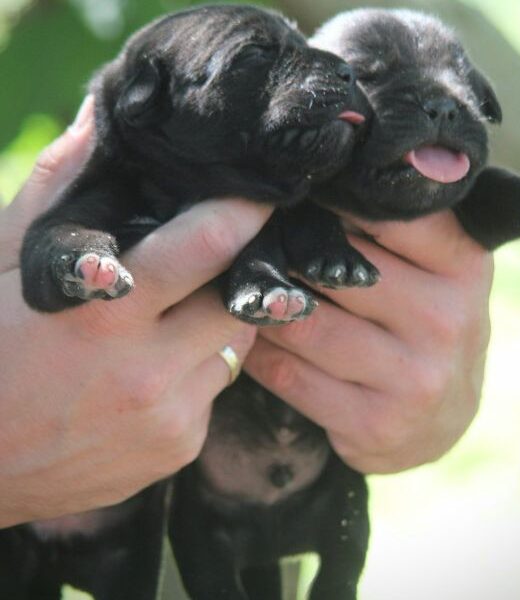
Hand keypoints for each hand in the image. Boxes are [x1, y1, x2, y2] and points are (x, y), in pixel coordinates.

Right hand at [0, 97, 270, 526]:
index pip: (208, 246)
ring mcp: (170, 417)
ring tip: (164, 324)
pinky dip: (196, 371)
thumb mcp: (2, 262)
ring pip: (234, 346)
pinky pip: (214, 390)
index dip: (242, 214)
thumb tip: (102, 119)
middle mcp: (148, 370)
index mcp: (104, 312)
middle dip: (232, 275)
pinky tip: (151, 374)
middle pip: (237, 299)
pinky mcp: (180, 448)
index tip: (259, 196)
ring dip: (214, 325)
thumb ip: (58, 188)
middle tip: (206, 264)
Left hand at [245, 211, 492, 473]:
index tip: (297, 201)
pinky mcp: (377, 424)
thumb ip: (396, 226)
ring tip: (252, 293)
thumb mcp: (437, 268)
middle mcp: (447, 320)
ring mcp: (415, 378)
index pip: (383, 213)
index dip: (328, 205)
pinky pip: (288, 376)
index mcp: (464, 264)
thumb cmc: (425, 323)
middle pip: (332, 271)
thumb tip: (313, 184)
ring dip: (266, 308)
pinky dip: (261, 353)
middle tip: (252, 248)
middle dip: (285, 259)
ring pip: (303, 325)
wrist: (442, 416)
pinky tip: (257, 338)